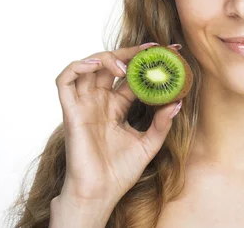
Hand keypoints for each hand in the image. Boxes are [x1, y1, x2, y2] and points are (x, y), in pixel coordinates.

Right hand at [54, 42, 183, 206]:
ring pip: (88, 66)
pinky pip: (65, 81)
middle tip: (153, 49)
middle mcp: (100, 101)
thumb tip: (178, 102)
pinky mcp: (71, 111)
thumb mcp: (148, 144)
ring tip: (126, 64)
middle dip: (130, 52)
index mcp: (117, 106)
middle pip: (111, 65)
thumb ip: (161, 123)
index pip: (131, 75)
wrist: (100, 194)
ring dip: (106, 57)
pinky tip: (97, 66)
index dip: (147, 62)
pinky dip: (78, 67)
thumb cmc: (120, 173)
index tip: (170, 52)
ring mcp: (84, 104)